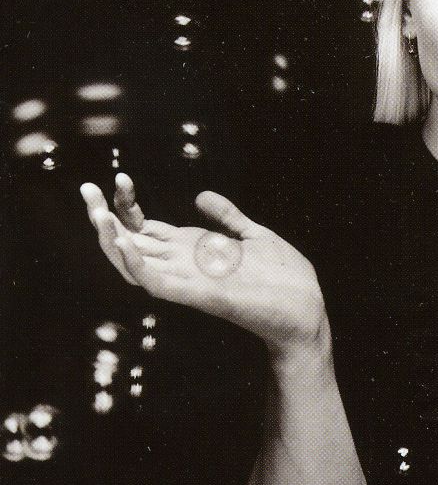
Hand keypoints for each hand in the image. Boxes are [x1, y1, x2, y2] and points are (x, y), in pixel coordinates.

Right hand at [80, 175, 324, 350]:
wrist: (306, 306)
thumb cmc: (283, 277)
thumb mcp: (253, 235)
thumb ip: (227, 217)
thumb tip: (201, 195)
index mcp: (193, 249)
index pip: (145, 227)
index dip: (127, 205)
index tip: (120, 178)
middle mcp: (184, 265)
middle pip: (131, 241)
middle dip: (104, 217)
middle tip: (85, 189)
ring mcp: (188, 280)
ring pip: (136, 263)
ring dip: (112, 239)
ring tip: (96, 214)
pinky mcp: (198, 295)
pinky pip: (158, 282)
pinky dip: (137, 264)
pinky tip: (123, 241)